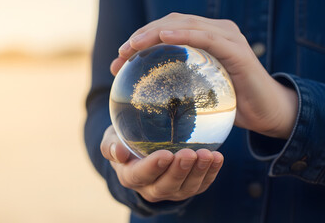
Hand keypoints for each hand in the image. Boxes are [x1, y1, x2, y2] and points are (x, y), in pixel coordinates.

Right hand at [101, 125, 223, 202]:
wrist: (138, 149)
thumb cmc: (124, 140)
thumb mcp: (111, 138)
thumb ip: (110, 145)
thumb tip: (119, 153)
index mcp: (130, 176)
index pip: (140, 175)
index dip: (153, 167)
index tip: (166, 155)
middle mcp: (150, 188)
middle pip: (166, 185)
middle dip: (180, 171)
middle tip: (190, 153)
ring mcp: (171, 190)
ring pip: (186, 188)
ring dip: (199, 172)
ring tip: (208, 154)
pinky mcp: (187, 187)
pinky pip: (200, 185)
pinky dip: (211, 173)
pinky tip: (218, 158)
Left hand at [111, 13, 297, 138]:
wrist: (266, 113)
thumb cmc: (231, 105)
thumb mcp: (198, 92)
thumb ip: (178, 86)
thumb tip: (145, 97)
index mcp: (204, 39)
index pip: (166, 32)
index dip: (140, 40)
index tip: (119, 60)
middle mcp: (215, 31)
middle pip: (170, 24)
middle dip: (141, 36)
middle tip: (120, 55)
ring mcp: (226, 37)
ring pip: (185, 25)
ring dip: (155, 33)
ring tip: (133, 45)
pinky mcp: (237, 49)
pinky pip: (206, 37)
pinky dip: (185, 34)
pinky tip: (164, 37)